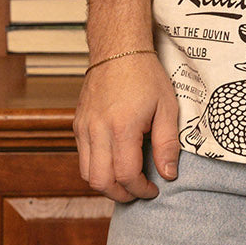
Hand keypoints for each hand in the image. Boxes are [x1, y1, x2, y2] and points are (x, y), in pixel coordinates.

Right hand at [74, 51, 179, 202]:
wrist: (119, 50)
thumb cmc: (145, 75)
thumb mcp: (167, 106)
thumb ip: (167, 143)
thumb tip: (168, 173)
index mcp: (122, 126)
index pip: (126, 175)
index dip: (141, 189)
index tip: (153, 189)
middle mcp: (98, 129)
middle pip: (101, 182)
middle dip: (121, 194)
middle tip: (139, 191)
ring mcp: (84, 127)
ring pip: (87, 174)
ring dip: (107, 184)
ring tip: (127, 180)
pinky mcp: (78, 124)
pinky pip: (82, 157)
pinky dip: (97, 168)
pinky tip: (115, 161)